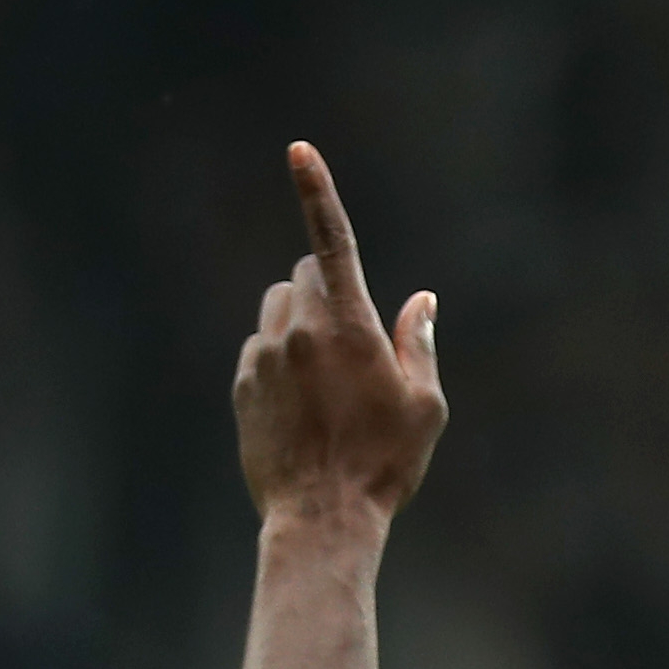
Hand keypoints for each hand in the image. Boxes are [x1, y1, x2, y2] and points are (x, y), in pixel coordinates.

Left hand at [235, 142, 446, 525]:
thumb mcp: (425, 405)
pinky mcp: (243, 384)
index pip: (331, 241)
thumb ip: (419, 342)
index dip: (317, 190)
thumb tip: (420, 297)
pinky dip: (280, 360)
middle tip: (354, 342)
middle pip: (305, 274)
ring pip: (279, 309)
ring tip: (326, 380)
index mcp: (348, 326)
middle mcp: (299, 330)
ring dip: (300, 323)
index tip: (298, 151)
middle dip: (327, 289)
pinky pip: (261, 349)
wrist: (322, 518)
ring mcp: (264, 355)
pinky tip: (302, 408)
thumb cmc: (385, 464)